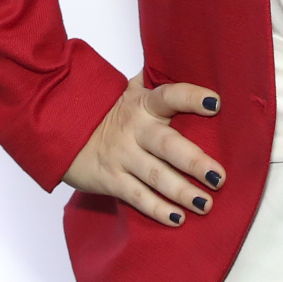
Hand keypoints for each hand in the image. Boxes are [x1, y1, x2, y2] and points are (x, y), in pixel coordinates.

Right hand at [62, 80, 223, 226]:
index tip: (215, 103)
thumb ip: (157, 85)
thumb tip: (188, 62)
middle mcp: (134, 129)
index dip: (191, 98)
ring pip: (155, 176)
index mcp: (142, 103)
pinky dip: (158, 209)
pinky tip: (178, 219)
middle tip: (218, 178)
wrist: (63, 128)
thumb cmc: (108, 110)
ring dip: (182, 192)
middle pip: (167, 145)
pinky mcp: (111, 179)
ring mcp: (122, 156)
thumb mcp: (129, 91)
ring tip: (205, 204)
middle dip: (194, 162)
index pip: (169, 96)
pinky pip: (137, 197)